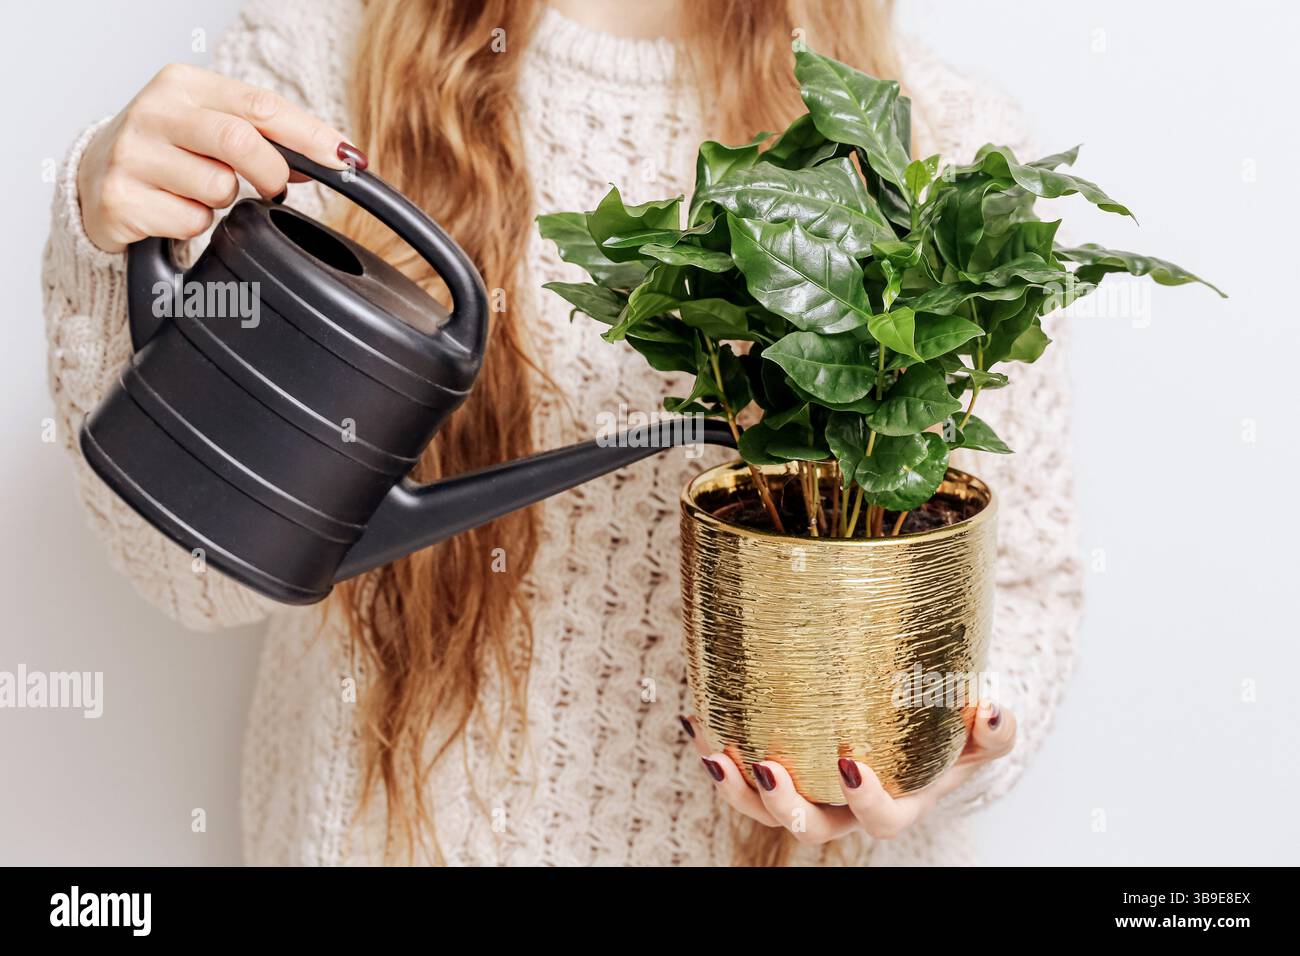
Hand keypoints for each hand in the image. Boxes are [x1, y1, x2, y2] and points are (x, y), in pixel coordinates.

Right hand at [77, 63, 355, 252]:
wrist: (94, 177)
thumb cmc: (169, 149)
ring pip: (219, 189)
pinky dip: (197, 225)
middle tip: (274, 189)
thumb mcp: (212, 125)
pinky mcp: (121, 198)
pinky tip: (175, 210)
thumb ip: (267, 135)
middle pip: (242, 142)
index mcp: (184, 84)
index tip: (347, 159)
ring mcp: (132, 155)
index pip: (262, 105)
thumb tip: (332, 157)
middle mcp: (154, 112)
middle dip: (273, 174)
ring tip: (203, 193)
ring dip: (226, 202)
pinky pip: (192, 222)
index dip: (312, 136)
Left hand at [684, 702, 1014, 842]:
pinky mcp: (780, 765)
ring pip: (763, 807)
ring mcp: (809, 790)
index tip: (853, 765)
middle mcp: (845, 806)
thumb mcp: (980, 732)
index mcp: (896, 803)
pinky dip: (717, 748)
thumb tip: (990, 708)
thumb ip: (995, 729)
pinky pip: (741, 771)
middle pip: (811, 826)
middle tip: (767, 769)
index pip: (880, 821)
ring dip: (733, 787)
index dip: (866, 802)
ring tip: (712, 752)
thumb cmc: (949, 730)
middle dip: (783, 807)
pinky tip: (696, 719)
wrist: (917, 722)